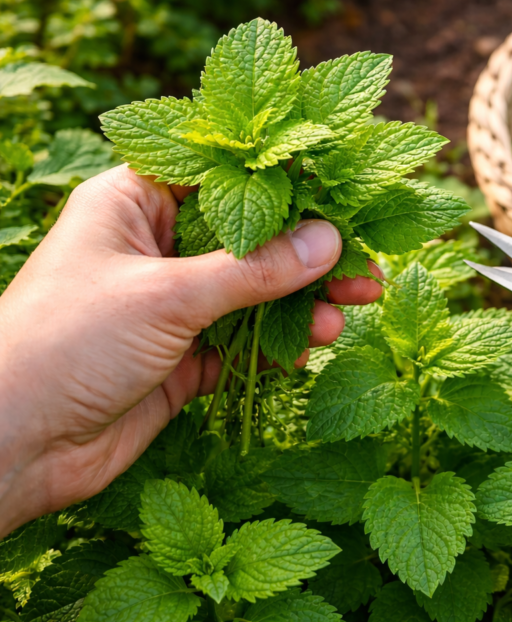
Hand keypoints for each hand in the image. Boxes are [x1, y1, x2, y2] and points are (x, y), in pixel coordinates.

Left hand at [0, 166, 381, 536]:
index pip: (223, 174)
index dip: (284, 179)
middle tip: (366, 261)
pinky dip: (279, 345)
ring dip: (304, 301)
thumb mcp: (166, 296)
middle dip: (309, 252)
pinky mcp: (182, 357)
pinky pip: (244, 343)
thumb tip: (330, 240)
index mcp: (135, 203)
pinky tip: (312, 349)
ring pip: (255, 293)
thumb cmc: (64, 343)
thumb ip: (254, 271)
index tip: (343, 186)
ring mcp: (171, 305)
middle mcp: (156, 248)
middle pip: (250, 237)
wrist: (9, 447)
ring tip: (355, 308)